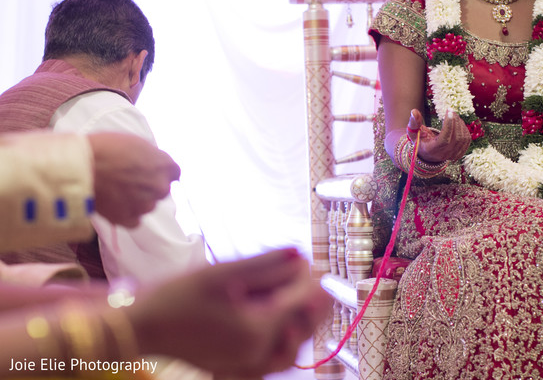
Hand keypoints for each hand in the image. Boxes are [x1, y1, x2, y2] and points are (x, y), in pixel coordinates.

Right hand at [87, 133, 179, 226]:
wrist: (81, 168)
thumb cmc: (105, 149)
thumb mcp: (136, 142)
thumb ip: (152, 156)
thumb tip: (155, 164)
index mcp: (165, 166)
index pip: (174, 172)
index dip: (160, 171)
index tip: (150, 172)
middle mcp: (160, 188)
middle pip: (161, 189)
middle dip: (149, 186)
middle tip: (129, 181)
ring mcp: (146, 206)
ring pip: (147, 205)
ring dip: (137, 200)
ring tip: (117, 191)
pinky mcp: (130, 220)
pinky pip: (134, 219)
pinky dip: (126, 214)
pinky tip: (114, 204)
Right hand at [130, 248, 331, 376]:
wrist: (142, 326)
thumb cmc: (178, 295)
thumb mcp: (224, 273)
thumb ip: (265, 264)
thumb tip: (298, 254)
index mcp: (256, 329)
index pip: (298, 303)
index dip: (308, 281)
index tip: (312, 262)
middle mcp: (256, 354)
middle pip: (300, 330)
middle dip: (312, 305)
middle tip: (319, 283)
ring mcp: (245, 366)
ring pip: (290, 350)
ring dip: (301, 326)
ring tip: (306, 303)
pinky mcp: (234, 368)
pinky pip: (270, 361)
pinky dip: (283, 345)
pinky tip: (282, 327)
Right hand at [407, 109, 470, 161]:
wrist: (427, 154)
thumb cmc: (419, 141)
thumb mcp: (413, 133)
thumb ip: (413, 123)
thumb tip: (414, 111)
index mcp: (432, 150)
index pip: (444, 138)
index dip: (448, 125)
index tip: (449, 111)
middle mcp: (444, 154)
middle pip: (455, 137)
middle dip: (455, 122)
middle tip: (451, 111)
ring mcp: (453, 155)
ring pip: (463, 138)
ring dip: (460, 124)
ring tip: (454, 116)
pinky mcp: (460, 153)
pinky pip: (466, 140)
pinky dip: (464, 129)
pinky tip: (458, 123)